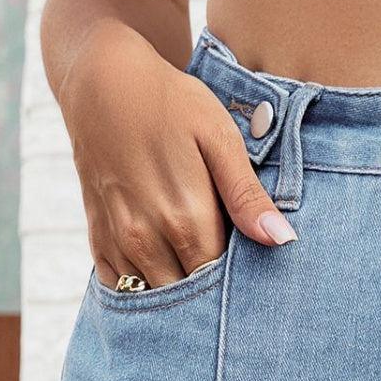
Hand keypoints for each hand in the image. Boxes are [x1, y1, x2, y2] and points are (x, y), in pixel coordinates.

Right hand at [58, 24, 295, 289]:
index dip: (239, 286)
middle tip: (229, 290)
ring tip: (198, 285)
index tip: (254, 280)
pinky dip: (142, 289)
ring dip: (177, 297)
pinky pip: (120, 288)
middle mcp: (148, 239)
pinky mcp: (98, 238)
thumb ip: (246, 196)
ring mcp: (119, 242)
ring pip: (154, 297)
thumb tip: (283, 241)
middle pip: (188, 296)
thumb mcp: (219, 139)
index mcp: (186, 219)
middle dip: (209, 299)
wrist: (102, 80)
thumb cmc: (171, 103)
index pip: (221, 283)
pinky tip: (162, 274)